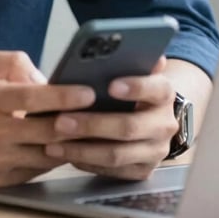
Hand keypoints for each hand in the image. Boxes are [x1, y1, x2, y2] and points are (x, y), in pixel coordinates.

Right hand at [0, 49, 95, 191]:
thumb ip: (11, 62)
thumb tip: (45, 79)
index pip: (33, 97)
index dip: (64, 95)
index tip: (88, 92)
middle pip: (45, 131)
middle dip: (76, 123)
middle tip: (98, 115)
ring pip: (44, 156)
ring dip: (66, 145)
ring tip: (83, 132)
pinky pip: (32, 173)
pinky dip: (47, 159)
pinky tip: (56, 146)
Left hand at [44, 56, 177, 180]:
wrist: (150, 115)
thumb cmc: (128, 87)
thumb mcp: (130, 70)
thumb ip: (123, 60)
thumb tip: (111, 45)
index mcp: (164, 93)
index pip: (156, 88)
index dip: (136, 86)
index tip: (110, 85)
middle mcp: (165, 124)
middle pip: (129, 127)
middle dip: (92, 124)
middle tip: (60, 120)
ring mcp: (156, 151)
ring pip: (117, 154)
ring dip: (82, 149)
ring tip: (53, 140)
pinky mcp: (143, 170)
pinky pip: (113, 171)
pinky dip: (86, 162)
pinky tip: (65, 153)